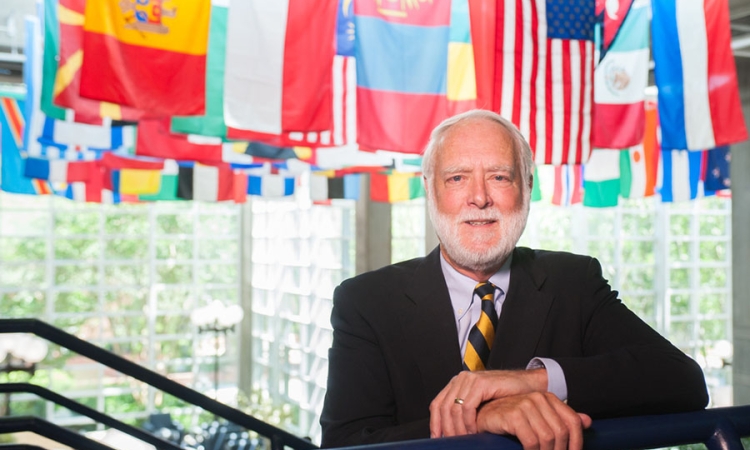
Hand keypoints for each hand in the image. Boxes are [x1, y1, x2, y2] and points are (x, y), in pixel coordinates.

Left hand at [429, 369, 547, 437]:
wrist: (528, 386)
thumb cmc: (507, 397)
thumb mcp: (481, 405)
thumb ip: (466, 413)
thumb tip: (451, 432)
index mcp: (457, 383)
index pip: (437, 405)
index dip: (435, 424)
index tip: (438, 440)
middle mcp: (461, 379)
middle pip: (442, 407)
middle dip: (446, 429)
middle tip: (453, 443)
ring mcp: (470, 379)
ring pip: (453, 409)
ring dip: (458, 428)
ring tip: (465, 440)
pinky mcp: (481, 383)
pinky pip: (467, 406)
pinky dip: (468, 422)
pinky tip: (474, 431)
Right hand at [477, 392, 591, 449]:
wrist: (483, 415)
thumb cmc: (511, 419)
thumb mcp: (539, 418)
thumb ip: (561, 419)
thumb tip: (588, 421)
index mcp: (548, 397)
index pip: (573, 421)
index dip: (577, 443)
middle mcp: (538, 398)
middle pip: (561, 432)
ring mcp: (525, 405)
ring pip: (547, 438)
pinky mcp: (513, 414)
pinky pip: (531, 440)